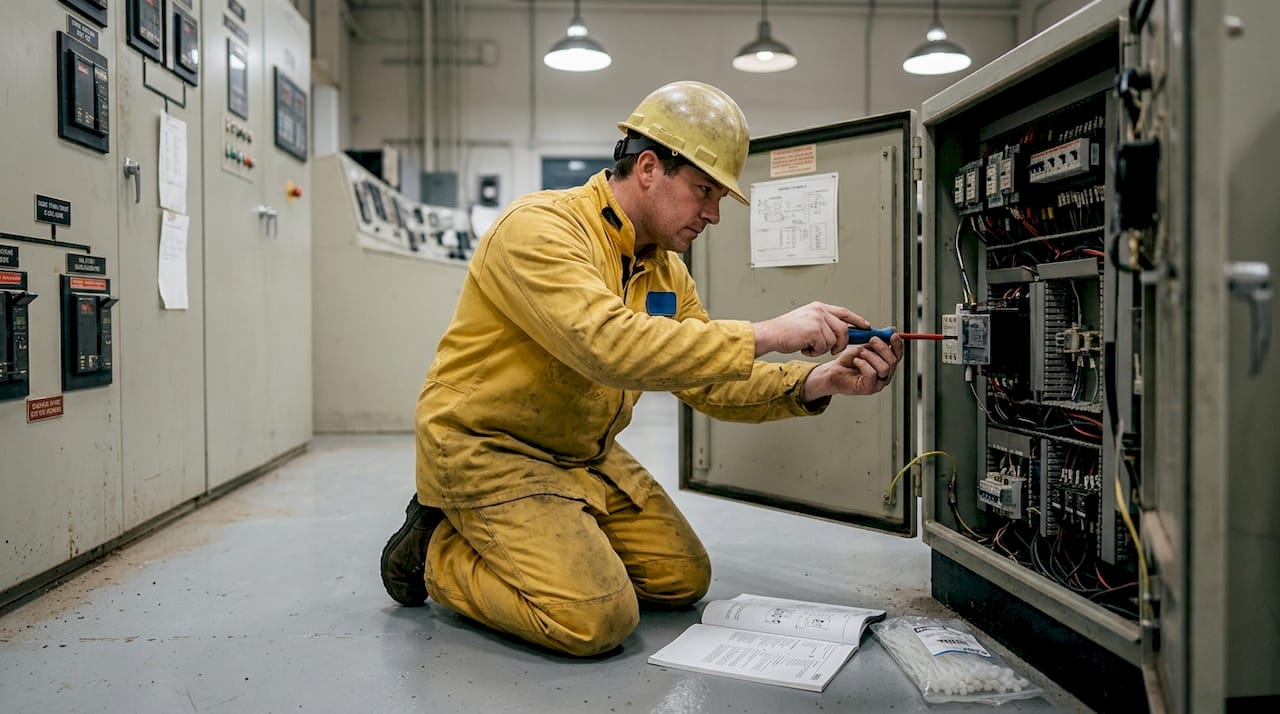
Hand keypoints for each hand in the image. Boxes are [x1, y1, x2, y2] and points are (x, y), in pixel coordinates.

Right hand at [752, 302, 869, 357]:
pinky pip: (824, 346)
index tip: (866, 326)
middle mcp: (820, 311)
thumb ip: (823, 323)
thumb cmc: (784, 332)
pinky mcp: (815, 330)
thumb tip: (840, 333)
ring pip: (834, 340)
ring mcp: (818, 319)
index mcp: (818, 307)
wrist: (770, 334)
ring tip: (809, 347)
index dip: (857, 320)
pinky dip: (815, 352)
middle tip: (832, 350)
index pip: (844, 312)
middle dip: (841, 343)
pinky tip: (804, 347)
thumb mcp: (806, 322)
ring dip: (823, 349)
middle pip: (843, 329)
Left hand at [801, 332, 903, 399]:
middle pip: (893, 361)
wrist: (834, 372)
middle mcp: (885, 374)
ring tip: (860, 353)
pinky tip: (856, 361)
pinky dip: (863, 364)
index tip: (893, 335)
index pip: (898, 354)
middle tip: (872, 340)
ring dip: (871, 356)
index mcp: (886, 363)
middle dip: (883, 348)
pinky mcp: (869, 388)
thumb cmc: (848, 360)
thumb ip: (877, 341)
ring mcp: (878, 383)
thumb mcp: (864, 346)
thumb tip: (891, 330)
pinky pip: (872, 374)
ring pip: (884, 368)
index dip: (898, 344)